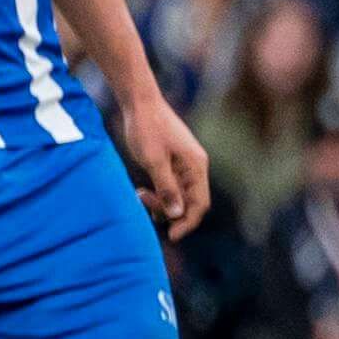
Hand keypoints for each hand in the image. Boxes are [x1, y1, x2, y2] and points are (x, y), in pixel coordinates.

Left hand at [120, 91, 212, 239]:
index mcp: (196, 166)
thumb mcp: (154, 161)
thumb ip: (167, 188)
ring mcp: (184, 163)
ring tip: (139, 195)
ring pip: (179, 194)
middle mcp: (195, 166)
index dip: (187, 222)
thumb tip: (178, 214)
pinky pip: (171, 184)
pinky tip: (142, 189)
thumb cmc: (147, 129)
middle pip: (190, 201)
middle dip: (170, 210)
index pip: (200, 203)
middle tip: (143, 203)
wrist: (140, 102)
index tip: (171, 236)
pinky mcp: (173, 161)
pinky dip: (159, 191)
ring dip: (162, 201)